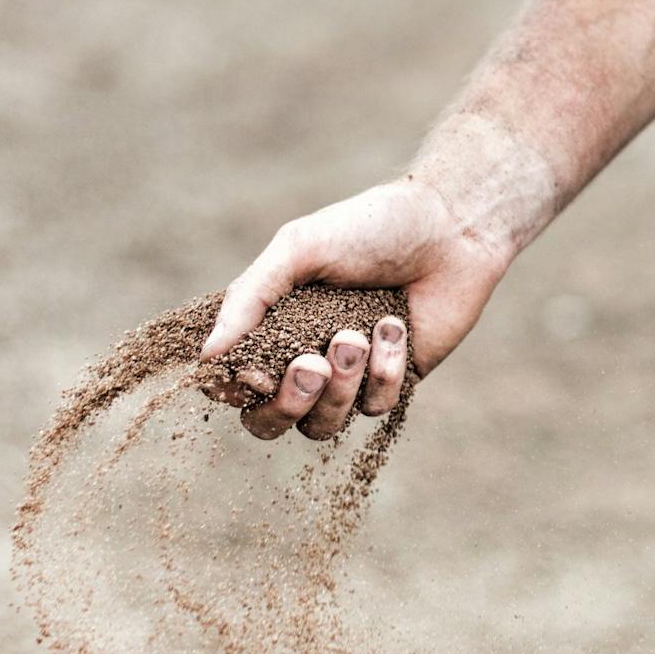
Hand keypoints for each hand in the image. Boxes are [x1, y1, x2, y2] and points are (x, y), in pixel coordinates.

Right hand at [200, 177, 514, 439]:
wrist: (448, 229)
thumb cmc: (367, 229)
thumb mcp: (298, 249)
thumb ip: (250, 299)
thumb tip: (206, 357)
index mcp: (269, 326)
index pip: (230, 384)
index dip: (234, 392)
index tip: (254, 373)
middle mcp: (302, 357)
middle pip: (270, 423)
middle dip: (288, 403)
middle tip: (313, 364)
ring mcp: (348, 377)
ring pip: (324, 425)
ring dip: (340, 386)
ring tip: (357, 336)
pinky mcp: (394, 383)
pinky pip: (376, 406)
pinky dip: (385, 369)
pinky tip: (395, 324)